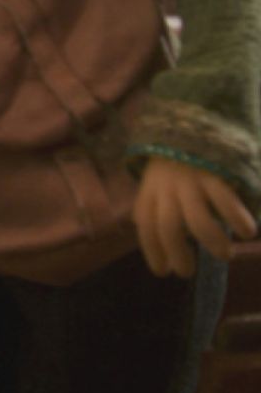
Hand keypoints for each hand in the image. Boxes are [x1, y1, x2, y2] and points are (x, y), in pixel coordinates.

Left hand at [134, 156, 257, 277]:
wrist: (191, 120)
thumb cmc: (176, 162)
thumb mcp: (158, 183)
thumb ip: (159, 209)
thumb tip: (164, 249)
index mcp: (151, 189)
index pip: (145, 225)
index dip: (152, 250)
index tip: (163, 272)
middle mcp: (167, 186)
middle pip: (168, 226)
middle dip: (178, 254)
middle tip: (189, 272)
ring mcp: (191, 179)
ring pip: (197, 219)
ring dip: (211, 243)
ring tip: (225, 255)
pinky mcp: (215, 172)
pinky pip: (225, 200)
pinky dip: (237, 220)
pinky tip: (247, 232)